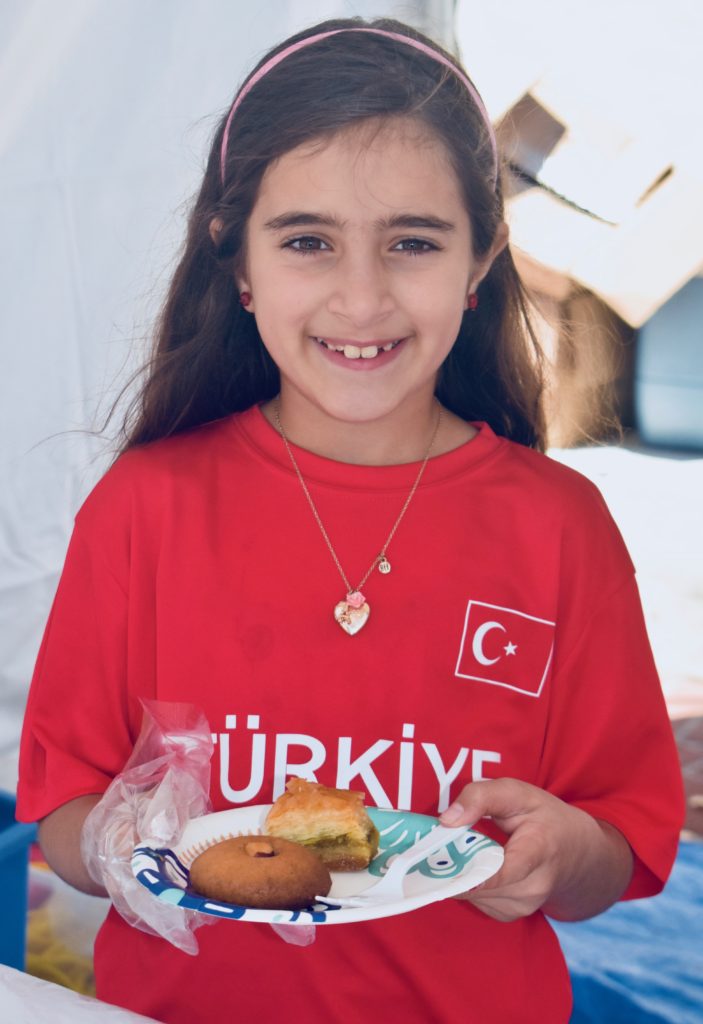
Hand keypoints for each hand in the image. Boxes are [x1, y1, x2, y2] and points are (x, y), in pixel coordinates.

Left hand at [439, 778, 633, 921]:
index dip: (468, 873)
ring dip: (459, 874)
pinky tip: (475, 864)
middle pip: (477, 883)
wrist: (578, 853)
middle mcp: (532, 887)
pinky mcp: (511, 914)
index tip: (438, 866)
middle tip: (434, 844)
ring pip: (472, 894)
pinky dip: (468, 883)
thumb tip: (446, 821)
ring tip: (458, 849)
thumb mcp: (516, 792)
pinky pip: (476, 900)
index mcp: (537, 852)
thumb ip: (480, 797)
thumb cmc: (544, 817)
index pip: (501, 873)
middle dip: (452, 865)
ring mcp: (523, 906)